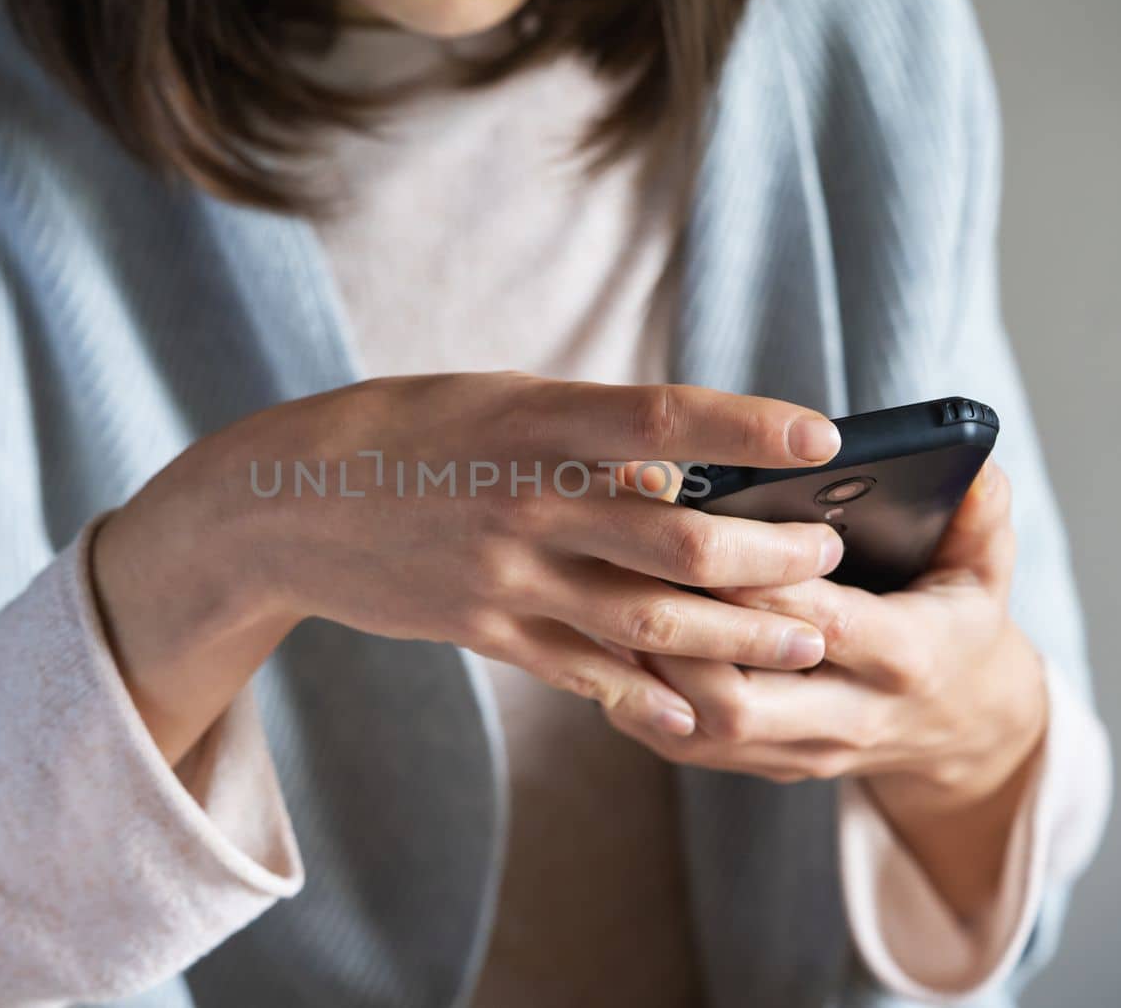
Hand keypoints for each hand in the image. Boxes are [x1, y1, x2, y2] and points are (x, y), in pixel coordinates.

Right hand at [93, 373, 847, 762]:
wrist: (289, 504)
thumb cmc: (405, 433)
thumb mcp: (495, 403)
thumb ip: (585, 434)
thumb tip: (679, 467)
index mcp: (537, 422)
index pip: (664, 419)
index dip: (749, 428)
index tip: (823, 438)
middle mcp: (530, 500)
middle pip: (679, 538)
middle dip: (771, 556)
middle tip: (830, 558)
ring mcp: (507, 574)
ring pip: (648, 618)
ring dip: (738, 635)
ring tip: (805, 639)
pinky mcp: (486, 629)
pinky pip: (583, 673)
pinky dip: (647, 698)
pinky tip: (699, 716)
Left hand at [602, 460, 1048, 915]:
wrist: (961, 729)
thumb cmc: (957, 625)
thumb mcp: (986, 571)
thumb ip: (980, 519)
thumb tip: (978, 470)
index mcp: (905, 658)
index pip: (820, 624)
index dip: (757, 582)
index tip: (701, 528)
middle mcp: (850, 716)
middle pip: (742, 696)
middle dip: (679, 634)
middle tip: (625, 565)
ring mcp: (803, 750)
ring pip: (702, 726)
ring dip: (646, 667)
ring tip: (603, 596)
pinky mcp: (765, 764)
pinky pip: (685, 745)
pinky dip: (640, 697)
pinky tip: (605, 639)